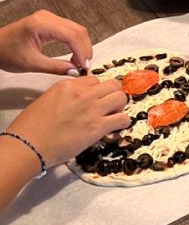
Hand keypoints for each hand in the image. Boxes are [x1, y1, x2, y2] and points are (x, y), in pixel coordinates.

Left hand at [0, 10, 91, 74]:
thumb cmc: (7, 53)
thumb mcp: (32, 64)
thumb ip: (56, 67)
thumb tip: (75, 71)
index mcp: (40, 25)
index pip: (71, 36)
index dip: (82, 52)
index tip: (85, 67)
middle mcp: (47, 17)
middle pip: (78, 30)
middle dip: (85, 49)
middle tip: (85, 66)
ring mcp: (48, 18)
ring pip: (76, 30)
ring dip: (82, 46)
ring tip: (81, 63)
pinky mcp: (49, 22)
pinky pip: (70, 30)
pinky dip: (76, 43)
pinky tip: (75, 55)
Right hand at [7, 75, 128, 166]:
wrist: (29, 145)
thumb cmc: (31, 127)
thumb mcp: (47, 100)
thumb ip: (66, 96)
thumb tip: (77, 102)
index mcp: (68, 85)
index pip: (94, 80)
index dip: (98, 90)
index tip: (96, 99)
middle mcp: (83, 93)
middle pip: (112, 84)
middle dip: (113, 94)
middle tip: (109, 106)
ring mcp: (92, 109)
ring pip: (121, 97)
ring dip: (120, 106)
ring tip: (114, 115)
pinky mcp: (98, 127)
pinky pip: (122, 118)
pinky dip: (123, 122)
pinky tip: (117, 127)